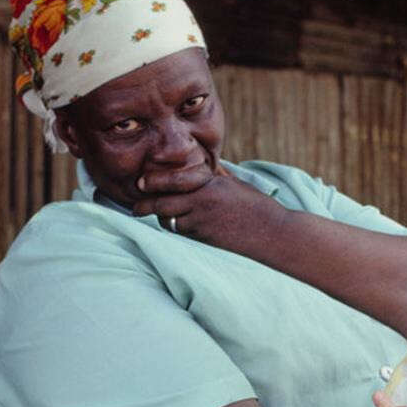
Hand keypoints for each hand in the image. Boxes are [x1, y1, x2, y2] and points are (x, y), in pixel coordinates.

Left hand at [131, 172, 287, 251]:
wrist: (272, 233)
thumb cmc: (255, 206)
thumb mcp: (233, 184)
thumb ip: (214, 177)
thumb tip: (201, 168)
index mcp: (210, 183)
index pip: (173, 180)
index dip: (153, 182)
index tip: (141, 182)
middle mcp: (203, 202)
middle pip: (163, 204)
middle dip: (145, 207)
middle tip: (134, 208)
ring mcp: (202, 222)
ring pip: (169, 221)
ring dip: (161, 218)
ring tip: (155, 215)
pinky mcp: (204, 238)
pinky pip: (181, 231)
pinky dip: (175, 227)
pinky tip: (175, 224)